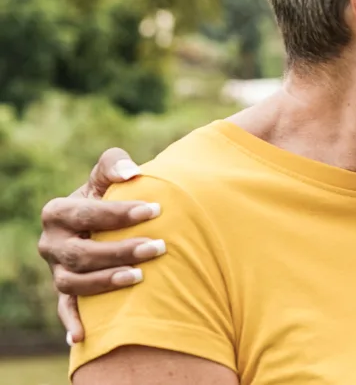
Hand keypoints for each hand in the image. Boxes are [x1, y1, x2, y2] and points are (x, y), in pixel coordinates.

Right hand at [37, 148, 165, 343]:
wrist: (104, 224)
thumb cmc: (109, 196)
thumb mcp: (107, 178)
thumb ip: (114, 165)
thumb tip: (132, 172)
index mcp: (57, 212)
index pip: (86, 213)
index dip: (119, 213)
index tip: (155, 209)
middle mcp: (51, 244)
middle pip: (81, 253)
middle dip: (120, 250)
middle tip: (159, 247)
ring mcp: (57, 271)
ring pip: (73, 283)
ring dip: (105, 282)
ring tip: (139, 277)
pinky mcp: (66, 292)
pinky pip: (65, 310)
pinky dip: (71, 323)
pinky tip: (82, 336)